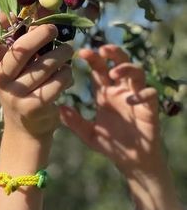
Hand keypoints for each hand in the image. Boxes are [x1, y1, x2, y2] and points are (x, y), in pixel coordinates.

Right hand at [0, 15, 73, 138]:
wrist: (26, 128)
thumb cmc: (25, 87)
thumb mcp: (20, 65)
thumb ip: (27, 37)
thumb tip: (45, 3)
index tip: (10, 14)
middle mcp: (0, 79)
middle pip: (19, 50)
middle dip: (40, 35)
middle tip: (54, 29)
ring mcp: (15, 94)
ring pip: (46, 65)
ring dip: (62, 55)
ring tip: (67, 53)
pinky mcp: (33, 106)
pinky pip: (58, 81)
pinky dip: (67, 75)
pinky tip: (65, 76)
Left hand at [59, 44, 163, 178]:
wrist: (131, 160)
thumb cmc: (111, 145)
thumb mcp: (88, 134)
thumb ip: (74, 122)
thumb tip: (59, 108)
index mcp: (105, 94)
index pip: (99, 70)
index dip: (93, 59)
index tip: (82, 52)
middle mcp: (121, 91)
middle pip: (119, 63)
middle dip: (113, 53)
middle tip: (102, 49)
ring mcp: (136, 97)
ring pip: (136, 73)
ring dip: (126, 68)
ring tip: (113, 73)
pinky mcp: (149, 108)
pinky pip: (150, 93)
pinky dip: (142, 93)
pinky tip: (131, 99)